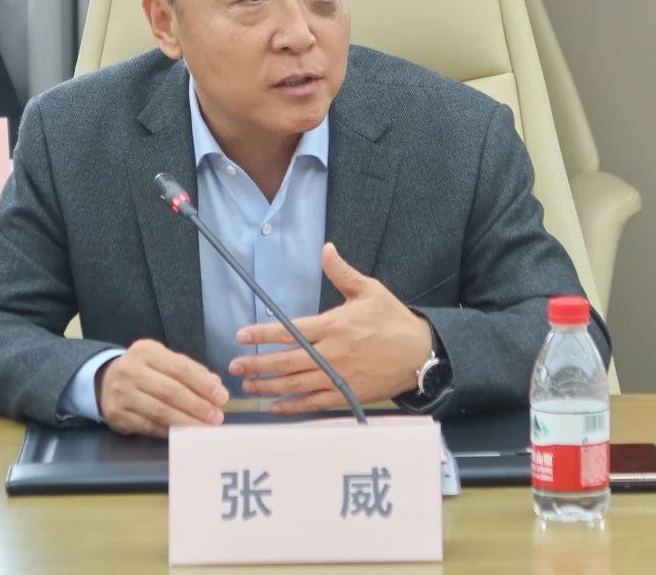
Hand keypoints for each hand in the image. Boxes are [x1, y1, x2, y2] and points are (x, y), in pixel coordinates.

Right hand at [96, 339, 228, 436]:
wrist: (105, 381)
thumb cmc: (144, 371)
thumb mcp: (163, 361)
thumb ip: (190, 370)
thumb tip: (215, 385)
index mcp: (146, 351)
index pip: (180, 368)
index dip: (203, 384)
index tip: (222, 397)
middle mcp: (131, 370)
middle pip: (171, 391)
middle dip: (198, 406)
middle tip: (217, 417)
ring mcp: (121, 393)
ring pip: (160, 411)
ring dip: (187, 422)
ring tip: (205, 428)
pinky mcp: (117, 415)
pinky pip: (149, 426)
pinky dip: (170, 431)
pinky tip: (184, 433)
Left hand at [228, 242, 432, 414]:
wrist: (420, 354)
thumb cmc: (393, 320)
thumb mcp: (370, 290)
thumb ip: (343, 273)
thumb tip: (326, 249)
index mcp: (334, 326)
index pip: (291, 330)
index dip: (263, 334)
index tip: (242, 335)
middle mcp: (333, 353)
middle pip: (287, 361)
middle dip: (257, 364)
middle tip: (235, 367)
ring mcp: (339, 376)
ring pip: (296, 384)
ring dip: (269, 386)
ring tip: (248, 387)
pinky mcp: (347, 393)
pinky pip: (314, 402)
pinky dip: (293, 406)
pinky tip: (276, 406)